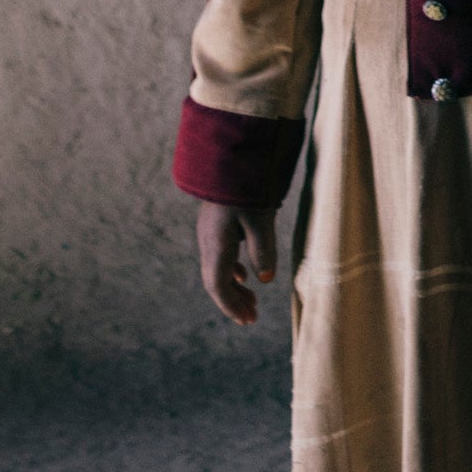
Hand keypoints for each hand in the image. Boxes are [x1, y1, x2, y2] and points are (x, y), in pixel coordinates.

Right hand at [195, 196, 279, 327]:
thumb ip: (263, 250)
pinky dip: (233, 269)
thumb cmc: (249, 183)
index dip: (232, 305)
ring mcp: (210, 230)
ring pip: (218, 268)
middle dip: (233, 301)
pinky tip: (245, 275)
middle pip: (216, 280)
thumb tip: (264, 280)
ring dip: (234, 287)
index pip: (218, 285)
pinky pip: (221, 254)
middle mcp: (208, 240)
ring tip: (252, 300)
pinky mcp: (217, 221)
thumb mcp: (261, 218)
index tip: (247, 320)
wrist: (233, 151)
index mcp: (216, 243)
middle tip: (252, 318)